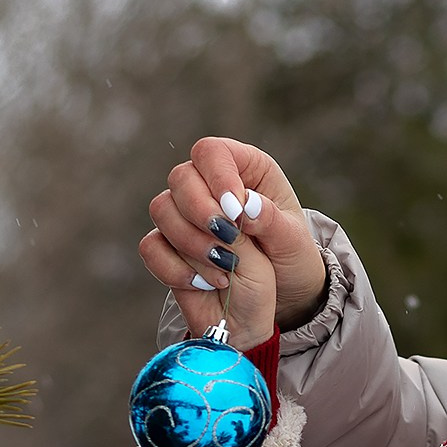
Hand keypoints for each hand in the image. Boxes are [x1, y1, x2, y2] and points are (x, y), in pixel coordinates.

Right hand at [139, 138, 327, 335]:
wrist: (284, 294)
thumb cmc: (293, 256)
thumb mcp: (292, 240)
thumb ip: (270, 220)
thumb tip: (245, 204)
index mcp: (244, 168)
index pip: (213, 152)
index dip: (218, 176)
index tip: (234, 210)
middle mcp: (209, 185)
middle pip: (181, 177)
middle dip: (199, 209)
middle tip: (226, 238)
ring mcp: (187, 213)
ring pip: (162, 208)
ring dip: (188, 238)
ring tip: (223, 264)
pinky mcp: (173, 244)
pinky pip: (152, 246)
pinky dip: (172, 264)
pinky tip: (203, 281)